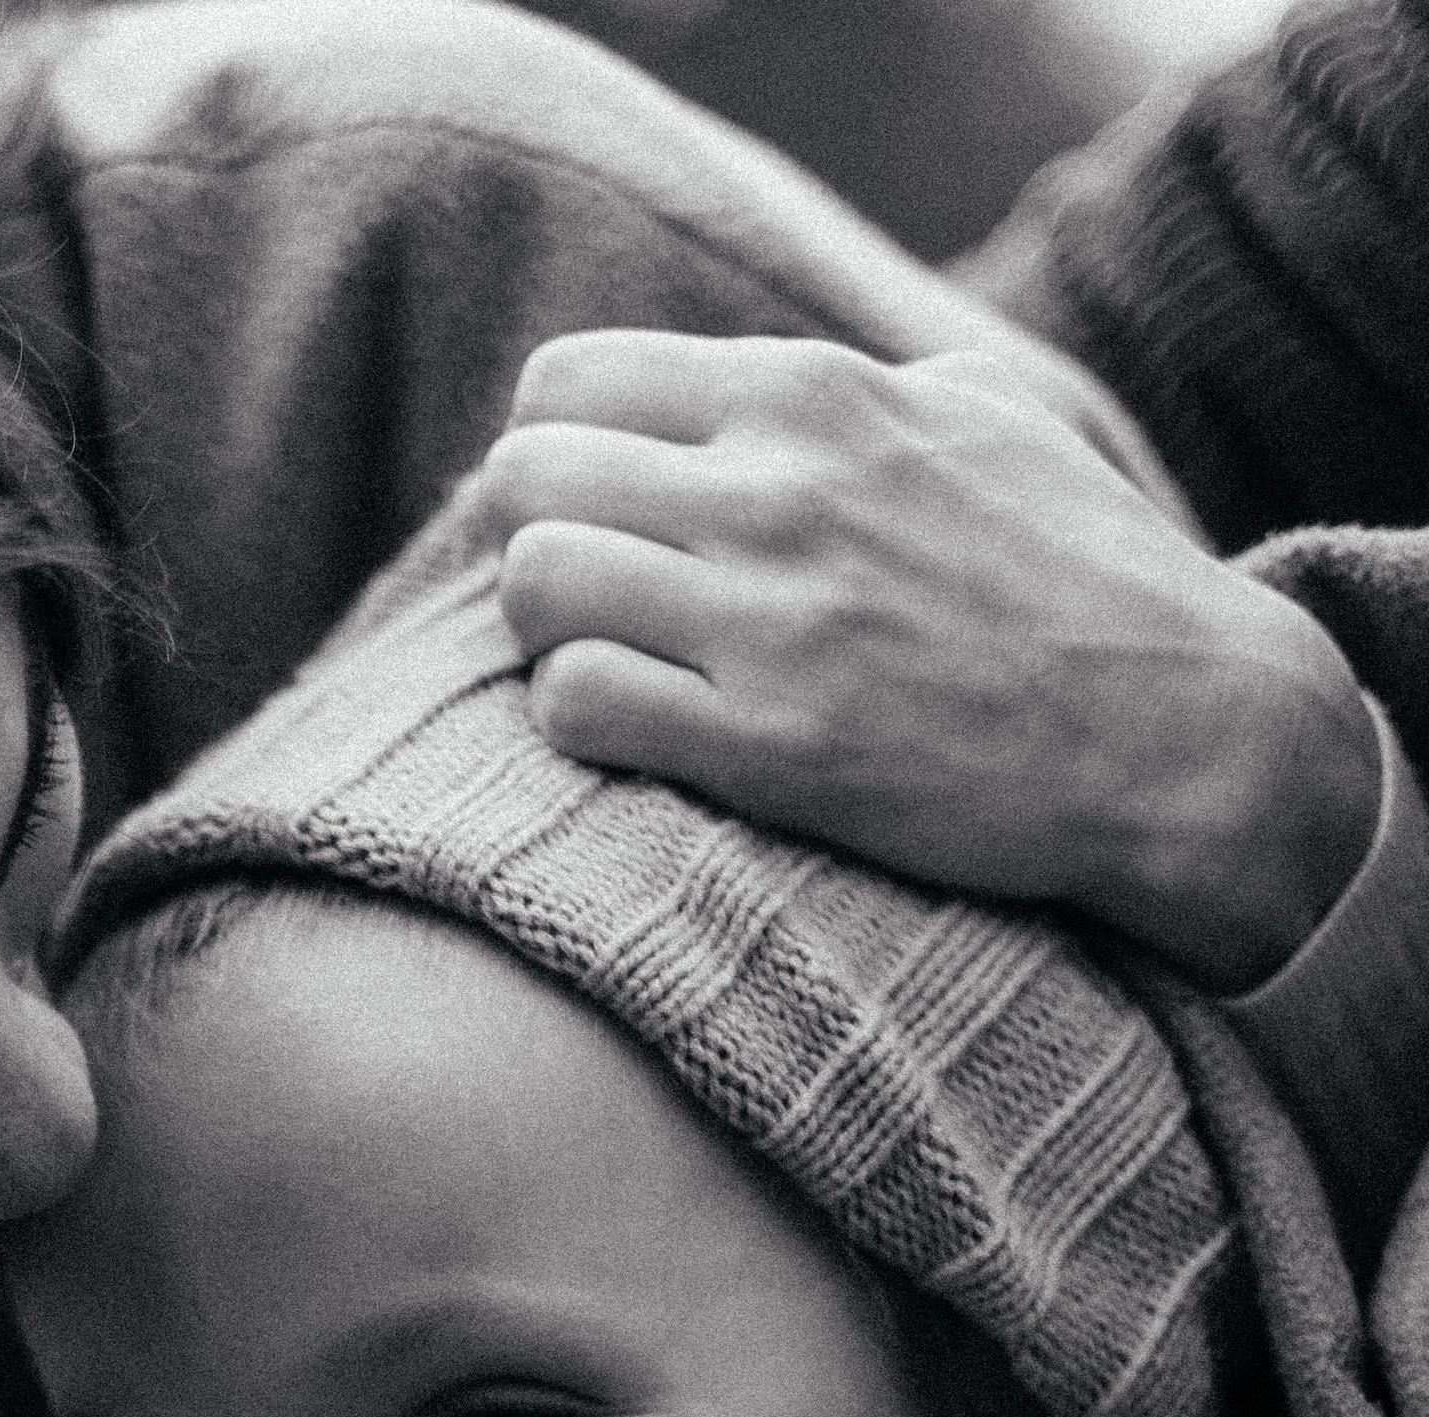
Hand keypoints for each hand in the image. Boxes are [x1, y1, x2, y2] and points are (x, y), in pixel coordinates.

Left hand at [474, 330, 1382, 991]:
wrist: (1181, 728)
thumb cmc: (1087, 572)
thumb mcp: (988, 414)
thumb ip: (861, 384)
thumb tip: (761, 385)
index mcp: (815, 395)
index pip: (569, 382)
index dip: (552, 458)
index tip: (595, 518)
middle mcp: (779, 489)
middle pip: (523, 479)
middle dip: (528, 544)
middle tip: (586, 608)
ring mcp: (771, 619)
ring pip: (531, 585)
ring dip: (544, 636)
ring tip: (608, 669)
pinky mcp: (771, 745)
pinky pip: (575, 705)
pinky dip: (574, 722)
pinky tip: (635, 737)